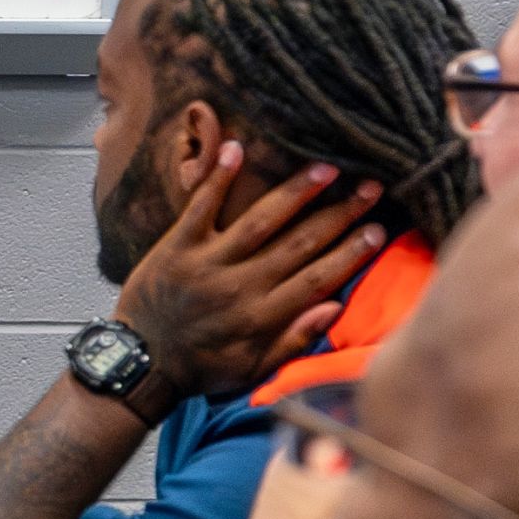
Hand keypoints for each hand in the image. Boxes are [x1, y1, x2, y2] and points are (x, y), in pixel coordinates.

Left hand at [113, 144, 384, 405]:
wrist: (140, 363)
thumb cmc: (200, 368)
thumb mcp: (251, 369)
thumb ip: (293, 341)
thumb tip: (335, 308)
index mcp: (261, 317)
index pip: (317, 279)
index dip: (351, 253)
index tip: (379, 230)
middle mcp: (239, 286)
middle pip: (298, 244)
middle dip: (338, 215)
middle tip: (371, 188)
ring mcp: (206, 263)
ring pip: (259, 221)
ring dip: (295, 192)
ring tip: (326, 167)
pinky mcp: (176, 247)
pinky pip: (200, 207)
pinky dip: (218, 178)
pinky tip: (237, 148)